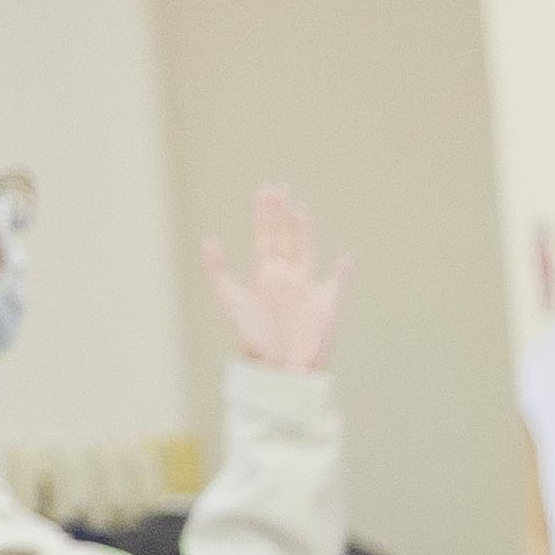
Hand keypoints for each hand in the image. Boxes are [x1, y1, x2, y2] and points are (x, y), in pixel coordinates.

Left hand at [205, 185, 345, 375]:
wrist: (279, 367)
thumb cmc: (253, 339)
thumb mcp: (230, 302)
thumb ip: (218, 272)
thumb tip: (209, 240)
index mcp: (263, 275)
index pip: (264, 236)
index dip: (265, 214)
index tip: (266, 191)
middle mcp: (285, 277)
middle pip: (283, 238)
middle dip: (281, 214)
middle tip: (280, 187)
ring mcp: (306, 289)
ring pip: (306, 252)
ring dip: (303, 231)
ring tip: (300, 209)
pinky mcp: (325, 304)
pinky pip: (336, 285)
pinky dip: (343, 274)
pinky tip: (346, 260)